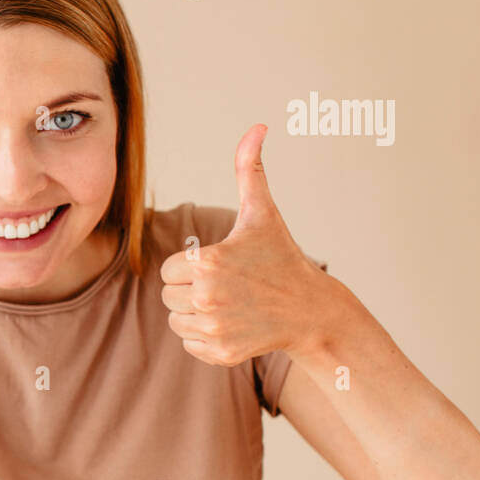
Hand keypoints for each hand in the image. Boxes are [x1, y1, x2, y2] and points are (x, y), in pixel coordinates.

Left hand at [159, 123, 326, 366]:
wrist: (311, 310)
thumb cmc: (281, 257)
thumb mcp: (263, 212)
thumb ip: (249, 169)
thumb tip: (257, 126)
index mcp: (207, 262)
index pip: (168, 270)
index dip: (189, 267)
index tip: (218, 266)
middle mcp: (207, 298)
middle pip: (168, 296)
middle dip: (191, 290)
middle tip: (226, 286)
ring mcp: (214, 329)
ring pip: (176, 321)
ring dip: (194, 314)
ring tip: (229, 304)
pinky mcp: (220, 352)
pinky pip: (189, 344)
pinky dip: (205, 337)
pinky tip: (233, 324)